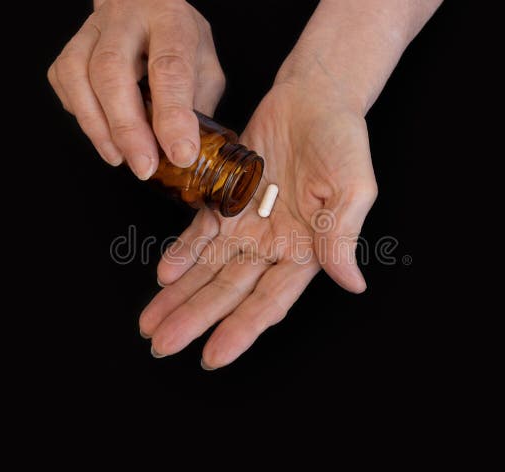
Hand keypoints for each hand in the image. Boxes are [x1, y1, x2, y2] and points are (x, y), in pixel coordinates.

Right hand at [47, 0, 224, 177]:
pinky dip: (81, 113)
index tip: (181, 153)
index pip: (169, 66)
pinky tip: (101, 131)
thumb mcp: (205, 65)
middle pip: (112, 69)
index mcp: (170, 19)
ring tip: (119, 157)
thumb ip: (197, 106)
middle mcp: (127, 16)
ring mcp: (93, 28)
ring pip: (79, 74)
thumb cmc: (178, 38)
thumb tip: (185, 152)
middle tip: (143, 166)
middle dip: (127, 127)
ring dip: (97, 126)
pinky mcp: (72, 44)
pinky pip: (63, 80)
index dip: (173, 115)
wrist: (146, 4)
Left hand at [139, 82, 377, 368]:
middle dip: (196, 319)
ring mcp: (249, 224)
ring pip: (209, 269)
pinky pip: (201, 232)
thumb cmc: (342, 139)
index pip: (269, 300)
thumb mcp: (353, 186)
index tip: (212, 356)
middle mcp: (274, 244)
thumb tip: (350, 281)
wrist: (315, 97)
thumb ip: (342, 234)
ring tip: (151, 323)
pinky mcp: (229, 199)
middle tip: (163, 346)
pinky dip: (182, 253)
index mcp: (307, 250)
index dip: (241, 330)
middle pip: (229, 291)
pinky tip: (163, 274)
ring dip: (180, 296)